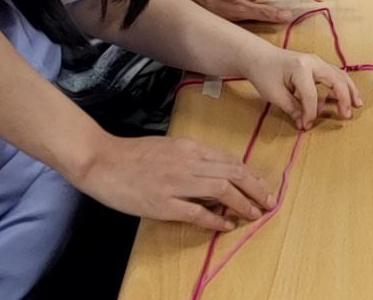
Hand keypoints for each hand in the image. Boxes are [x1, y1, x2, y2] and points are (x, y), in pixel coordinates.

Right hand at [73, 135, 273, 231]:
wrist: (103, 161)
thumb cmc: (135, 154)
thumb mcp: (170, 147)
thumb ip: (193, 157)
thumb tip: (217, 170)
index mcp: (191, 148)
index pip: (230, 160)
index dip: (250, 175)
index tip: (262, 186)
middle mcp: (189, 163)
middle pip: (233, 174)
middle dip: (256, 188)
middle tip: (269, 201)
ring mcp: (176, 184)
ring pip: (221, 191)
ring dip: (243, 203)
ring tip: (255, 213)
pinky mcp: (163, 204)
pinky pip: (197, 212)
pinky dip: (216, 220)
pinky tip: (227, 225)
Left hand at [245, 47, 362, 129]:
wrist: (259, 56)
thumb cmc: (264, 74)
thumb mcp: (274, 94)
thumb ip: (292, 109)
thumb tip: (305, 123)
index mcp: (300, 68)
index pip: (311, 95)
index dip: (311, 113)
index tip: (306, 125)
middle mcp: (313, 62)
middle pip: (335, 80)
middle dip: (343, 98)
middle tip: (347, 115)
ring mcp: (317, 62)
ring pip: (339, 75)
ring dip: (349, 90)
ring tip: (357, 104)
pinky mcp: (318, 65)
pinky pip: (335, 74)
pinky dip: (343, 86)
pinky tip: (347, 97)